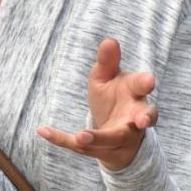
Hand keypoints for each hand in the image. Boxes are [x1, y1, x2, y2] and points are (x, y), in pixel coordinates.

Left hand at [36, 38, 156, 170]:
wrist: (115, 135)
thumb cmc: (115, 98)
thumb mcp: (108, 78)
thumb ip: (108, 62)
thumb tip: (109, 40)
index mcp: (135, 95)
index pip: (141, 88)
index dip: (144, 83)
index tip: (147, 80)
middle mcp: (133, 118)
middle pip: (140, 119)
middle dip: (142, 119)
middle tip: (140, 121)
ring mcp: (119, 138)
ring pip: (111, 139)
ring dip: (97, 138)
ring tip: (82, 136)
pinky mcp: (100, 150)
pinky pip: (80, 147)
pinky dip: (60, 139)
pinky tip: (42, 131)